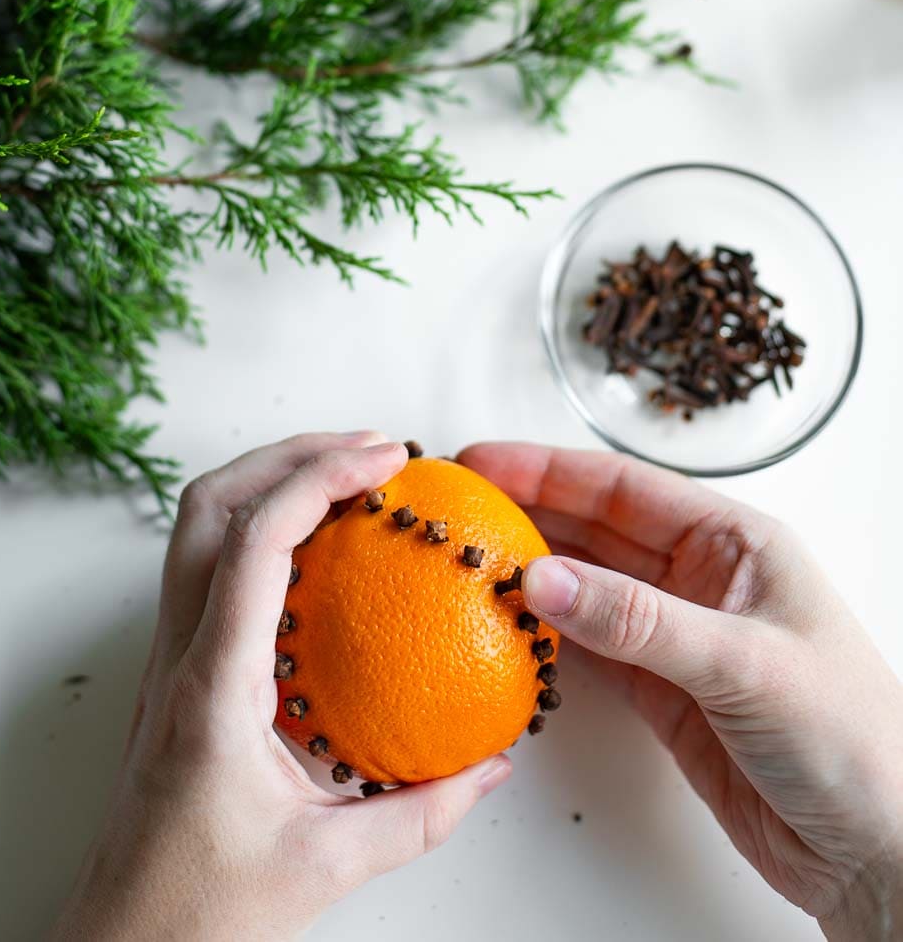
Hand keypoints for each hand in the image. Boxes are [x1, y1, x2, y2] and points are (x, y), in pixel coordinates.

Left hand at [51, 432, 509, 941]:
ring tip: (346, 476)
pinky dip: (262, 527)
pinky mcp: (178, 669)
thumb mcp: (326, 866)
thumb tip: (490, 765)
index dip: (317, 481)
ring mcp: (169, 656)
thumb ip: (420, 814)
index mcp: (212, 687)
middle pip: (210, 504)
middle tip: (371, 449)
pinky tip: (321, 551)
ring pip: (197, 525)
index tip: (383, 460)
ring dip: (270, 479)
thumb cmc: (199, 909)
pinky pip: (209, 566)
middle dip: (291, 453)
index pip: (254, 545)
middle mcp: (179, 654)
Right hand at [460, 444, 902, 940]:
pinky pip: (592, 651)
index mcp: (735, 542)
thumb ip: (637, 619)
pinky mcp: (666, 694)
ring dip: (530, 578)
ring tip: (463, 565)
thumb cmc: (849, 738)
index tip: (480, 464)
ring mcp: (680, 636)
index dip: (547, 470)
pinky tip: (508, 629)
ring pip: (587, 589)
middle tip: (454, 514)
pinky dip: (548, 640)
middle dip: (526, 516)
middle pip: (596, 530)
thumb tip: (540, 577)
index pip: (623, 487)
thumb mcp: (742, 663)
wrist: (878, 850)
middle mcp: (703, 579)